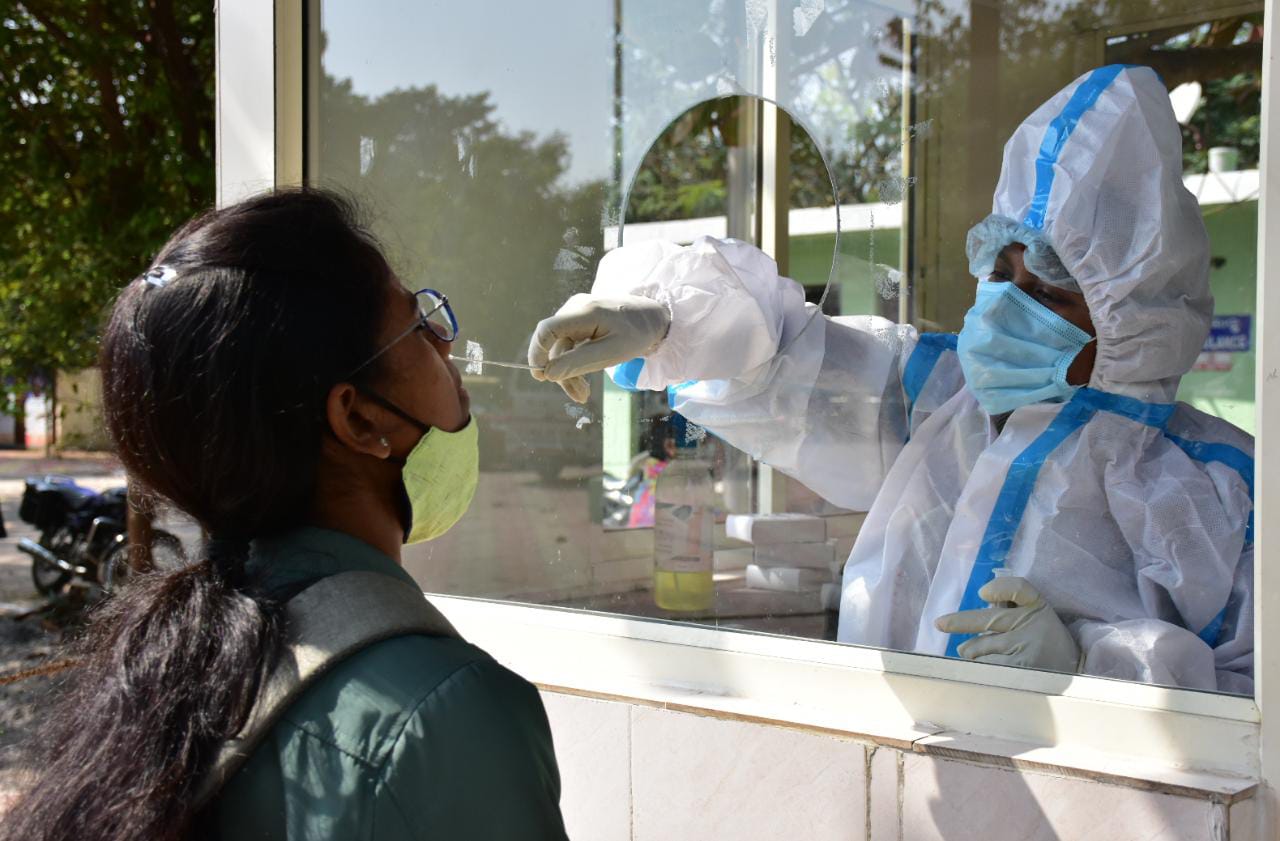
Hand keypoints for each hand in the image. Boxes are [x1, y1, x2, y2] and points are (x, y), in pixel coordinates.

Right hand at [527, 293, 670, 402]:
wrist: (652, 318)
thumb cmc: (636, 334)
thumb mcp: (611, 352)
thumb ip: (579, 362)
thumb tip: (548, 374)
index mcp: (583, 311)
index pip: (546, 330)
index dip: (537, 354)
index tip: (541, 377)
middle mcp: (574, 308)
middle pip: (555, 344)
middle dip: (562, 372)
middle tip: (579, 397)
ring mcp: (576, 313)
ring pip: (562, 348)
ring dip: (569, 372)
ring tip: (584, 394)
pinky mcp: (579, 321)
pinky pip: (570, 345)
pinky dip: (575, 364)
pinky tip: (584, 381)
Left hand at [934, 576, 1079, 672]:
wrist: (1073, 670)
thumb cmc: (1043, 638)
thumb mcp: (1032, 615)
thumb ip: (1008, 607)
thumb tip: (974, 610)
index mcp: (1036, 605)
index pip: (1019, 589)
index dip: (1001, 588)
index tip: (983, 593)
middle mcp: (1032, 624)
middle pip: (989, 618)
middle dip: (959, 622)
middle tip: (940, 623)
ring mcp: (1026, 647)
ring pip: (981, 647)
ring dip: (970, 652)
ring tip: (972, 655)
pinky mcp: (1021, 669)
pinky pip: (985, 666)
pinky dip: (977, 668)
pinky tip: (980, 670)